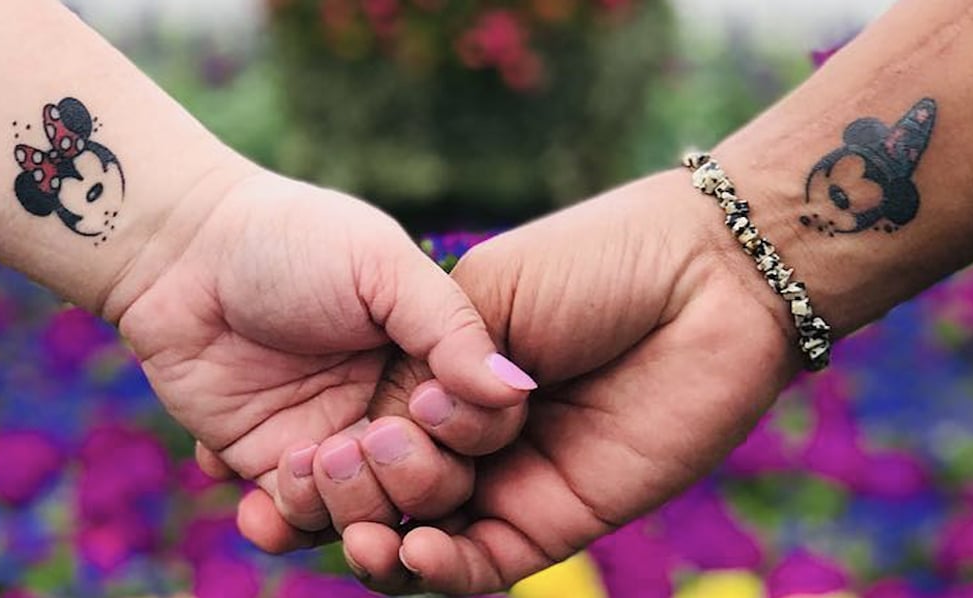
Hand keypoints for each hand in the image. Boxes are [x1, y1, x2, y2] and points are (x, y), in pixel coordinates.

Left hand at [112, 170, 535, 523]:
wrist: (183, 250)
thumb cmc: (293, 239)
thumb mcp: (383, 266)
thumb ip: (451, 327)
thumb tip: (515, 391)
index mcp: (434, 365)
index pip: (480, 432)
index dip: (464, 439)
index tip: (423, 407)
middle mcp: (393, 413)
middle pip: (433, 492)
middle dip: (406, 482)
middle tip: (363, 439)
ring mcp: (334, 445)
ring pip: (367, 520)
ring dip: (345, 504)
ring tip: (309, 456)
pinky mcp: (270, 466)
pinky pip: (295, 523)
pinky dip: (287, 520)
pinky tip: (270, 482)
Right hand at [239, 169, 803, 593]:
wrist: (701, 278)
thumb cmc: (589, 263)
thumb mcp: (480, 301)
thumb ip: (417, 370)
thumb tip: (362, 435)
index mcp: (439, 375)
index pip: (362, 433)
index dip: (320, 455)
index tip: (270, 459)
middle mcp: (468, 437)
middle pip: (386, 493)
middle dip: (346, 496)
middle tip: (327, 473)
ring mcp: (509, 480)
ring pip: (425, 538)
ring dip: (381, 542)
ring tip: (363, 532)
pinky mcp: (557, 520)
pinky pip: (484, 564)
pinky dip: (442, 569)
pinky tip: (414, 549)